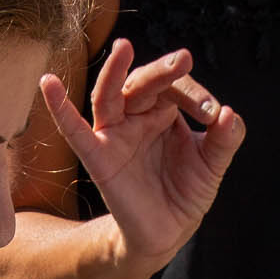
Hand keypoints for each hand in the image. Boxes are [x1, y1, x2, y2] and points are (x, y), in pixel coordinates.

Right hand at [40, 39, 244, 266]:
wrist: (168, 231)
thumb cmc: (186, 191)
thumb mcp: (212, 165)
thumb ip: (224, 140)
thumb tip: (231, 114)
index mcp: (165, 111)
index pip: (175, 89)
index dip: (195, 96)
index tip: (214, 115)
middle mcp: (137, 116)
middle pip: (143, 83)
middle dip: (162, 71)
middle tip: (183, 59)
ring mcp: (115, 134)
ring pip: (110, 95)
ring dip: (115, 71)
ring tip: (124, 47)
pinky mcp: (99, 158)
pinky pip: (75, 131)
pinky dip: (59, 107)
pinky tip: (48, 83)